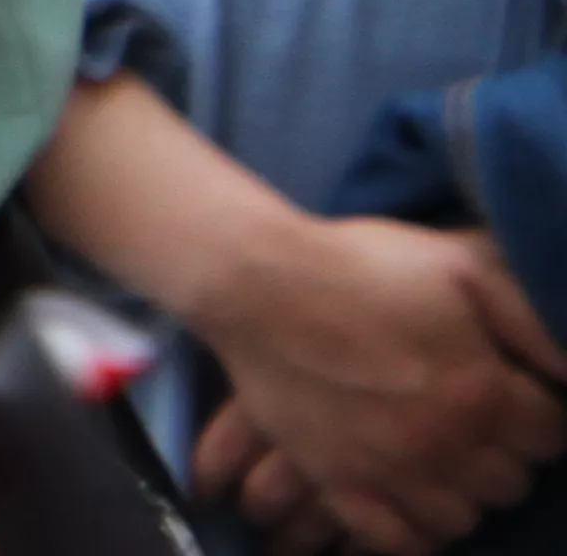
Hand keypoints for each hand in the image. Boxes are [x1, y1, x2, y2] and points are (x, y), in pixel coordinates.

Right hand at [182, 214, 566, 555]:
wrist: (256, 281)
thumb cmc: (362, 265)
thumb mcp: (460, 265)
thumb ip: (532, 318)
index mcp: (484, 392)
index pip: (551, 437)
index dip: (537, 414)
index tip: (514, 394)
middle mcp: (445, 443)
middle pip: (509, 483)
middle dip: (503, 454)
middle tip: (476, 422)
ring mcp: (389, 469)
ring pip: (461, 518)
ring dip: (462, 492)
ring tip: (444, 457)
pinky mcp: (338, 480)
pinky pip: (397, 540)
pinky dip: (414, 531)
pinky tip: (412, 498)